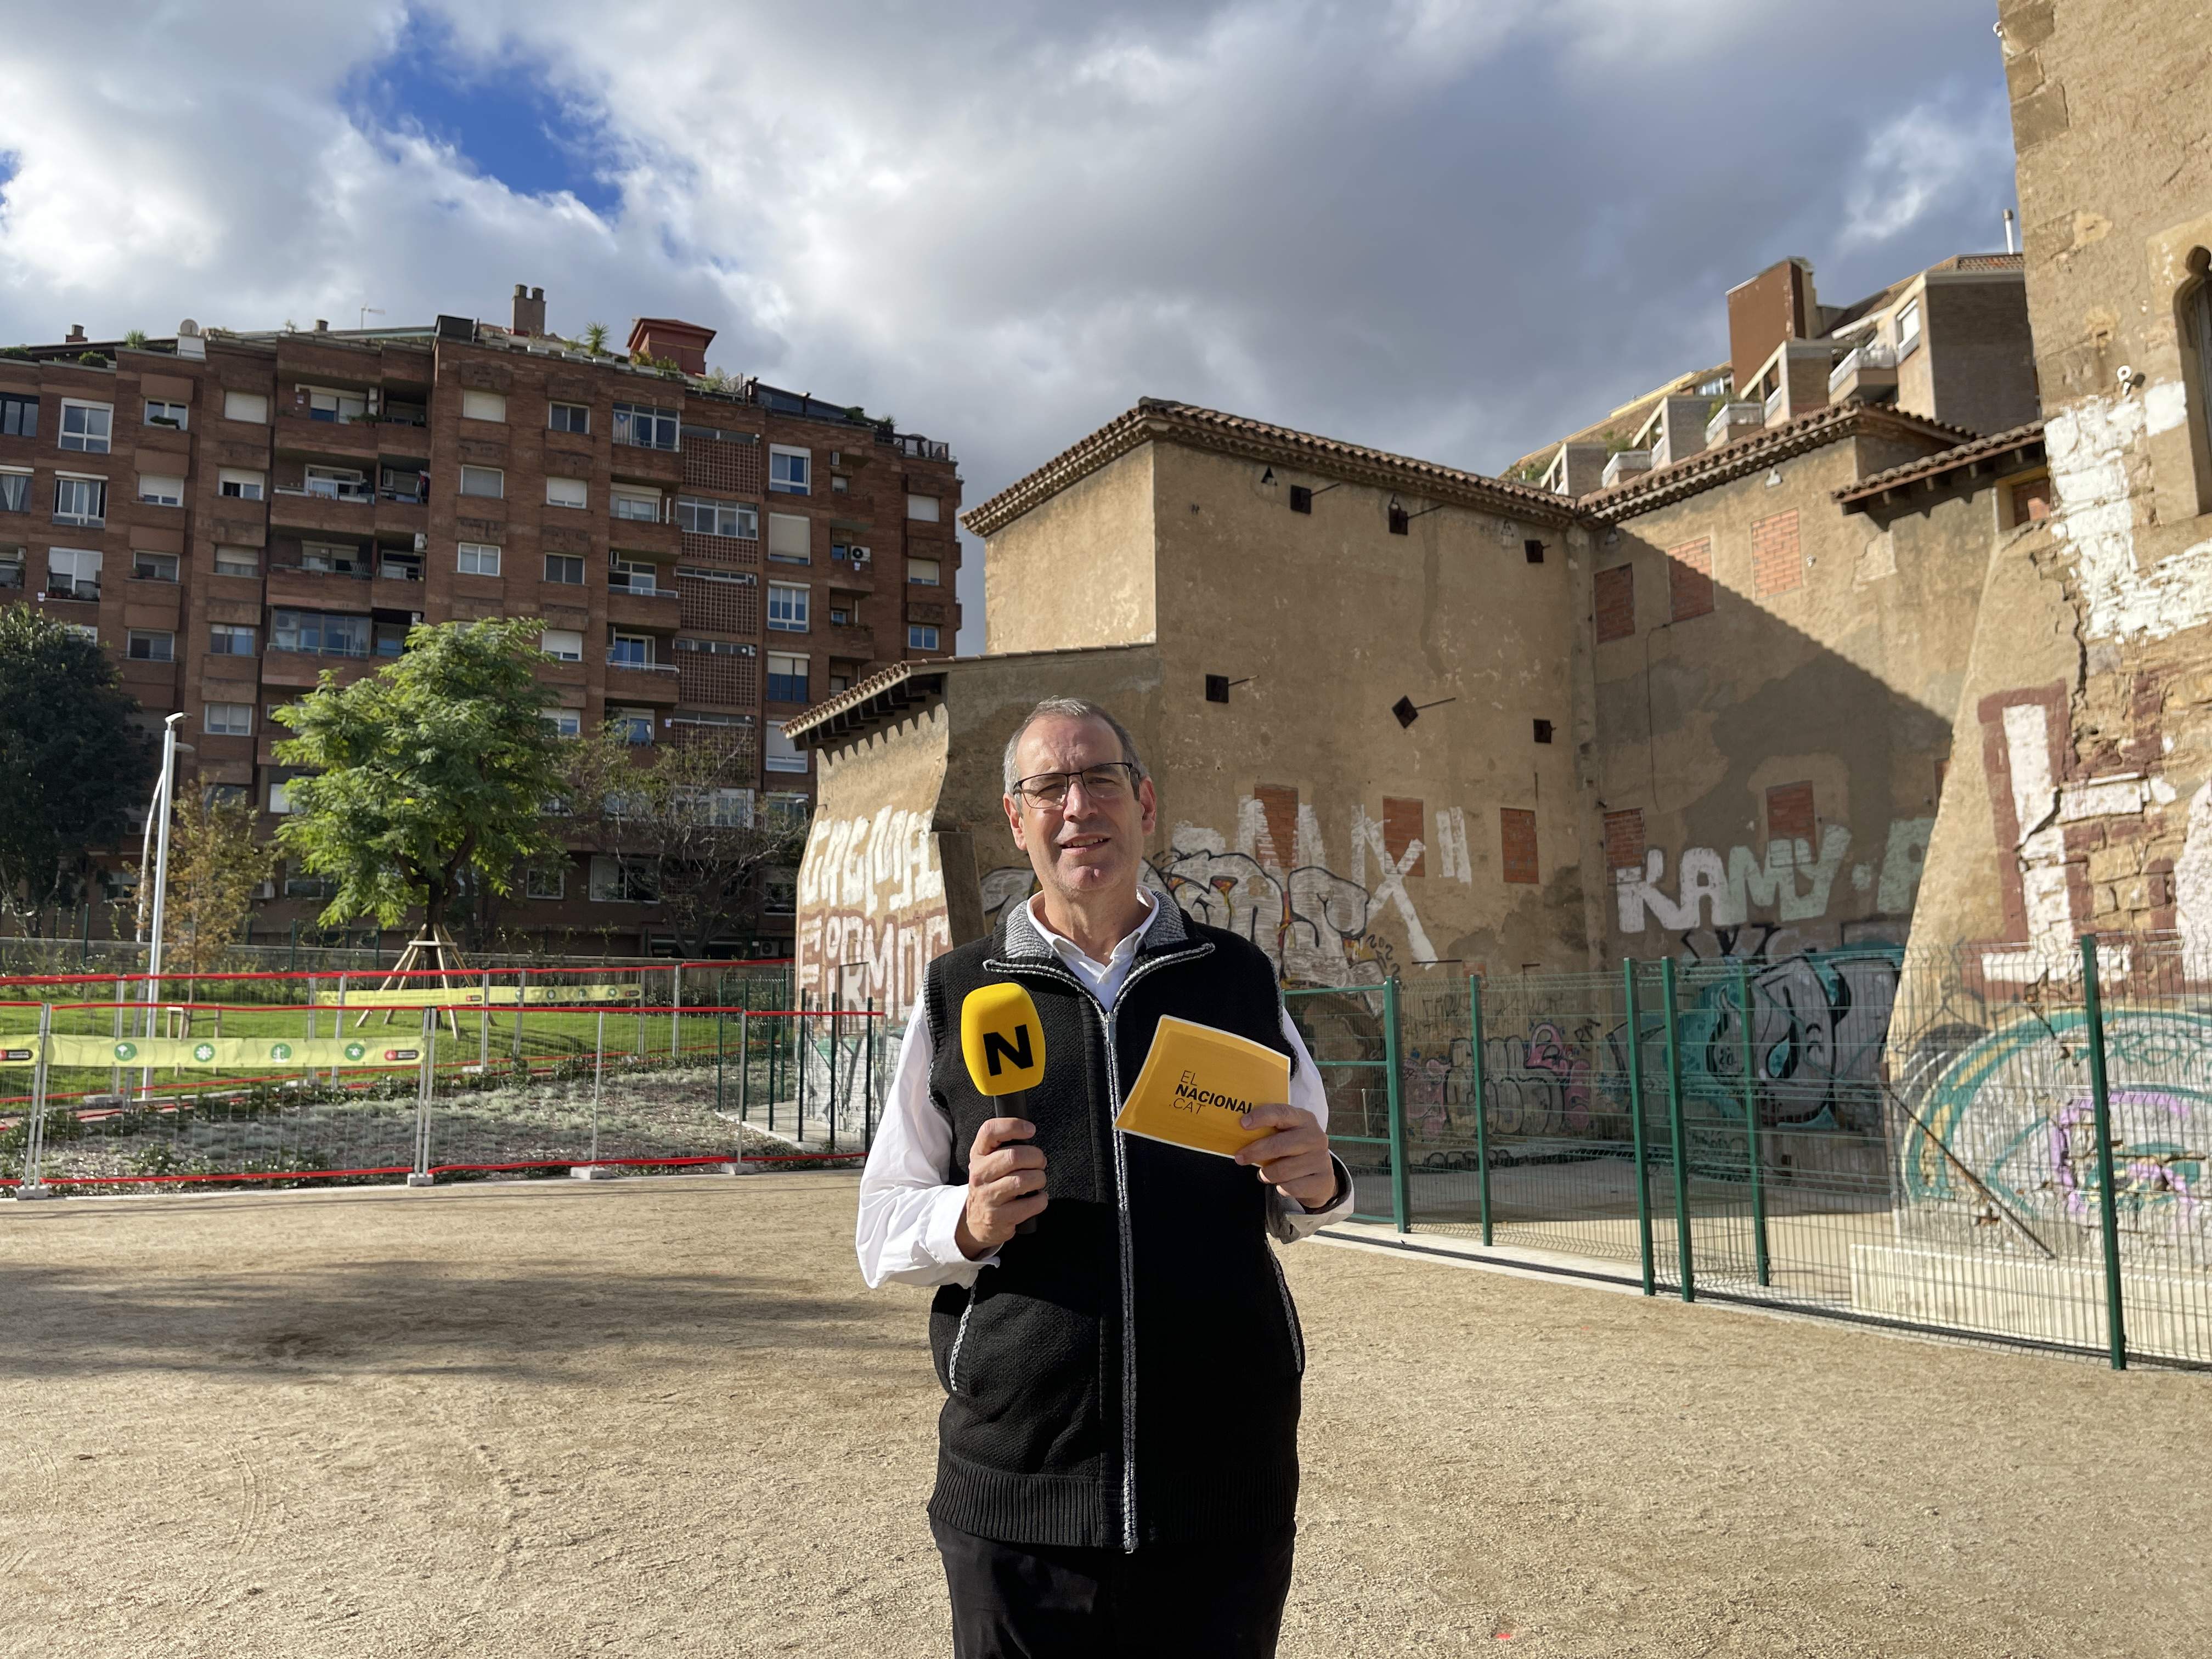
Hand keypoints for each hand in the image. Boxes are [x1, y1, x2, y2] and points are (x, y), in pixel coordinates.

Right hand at [956, 1118, 1047, 1258]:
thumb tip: (1030, 1133)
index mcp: (978, 1155)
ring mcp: (988, 1197)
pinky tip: (1036, 1198)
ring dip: (1039, 1179)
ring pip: (1023, 1180)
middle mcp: (979, 1174)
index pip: (990, 1131)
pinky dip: (1041, 1199)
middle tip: (1039, 1162)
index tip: (1030, 1130)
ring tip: (1037, 1181)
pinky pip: (1031, 1204)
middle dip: (1036, 1157)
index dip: (1013, 1125)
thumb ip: (1004, 1146)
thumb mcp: (988, 1162)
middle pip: (1014, 1156)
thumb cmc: (990, 1185)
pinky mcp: (999, 1217)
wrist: (976, 1221)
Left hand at [1234, 1103, 1338, 1209]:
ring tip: (1264, 1173)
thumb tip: (1238, 1131)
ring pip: (1283, 1170)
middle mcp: (1315, 1137)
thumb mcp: (1287, 1134)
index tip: (1243, 1124)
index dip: (1261, 1116)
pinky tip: (1282, 1184)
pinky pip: (1291, 1187)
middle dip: (1255, 1152)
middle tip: (1240, 1158)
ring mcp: (1321, 1159)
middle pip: (1279, 1145)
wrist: (1321, 1175)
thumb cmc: (1295, 1150)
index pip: (1282, 1113)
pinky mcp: (1323, 1180)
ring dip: (1267, 1174)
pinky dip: (1281, 1187)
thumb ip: (1269, 1130)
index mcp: (1304, 1119)